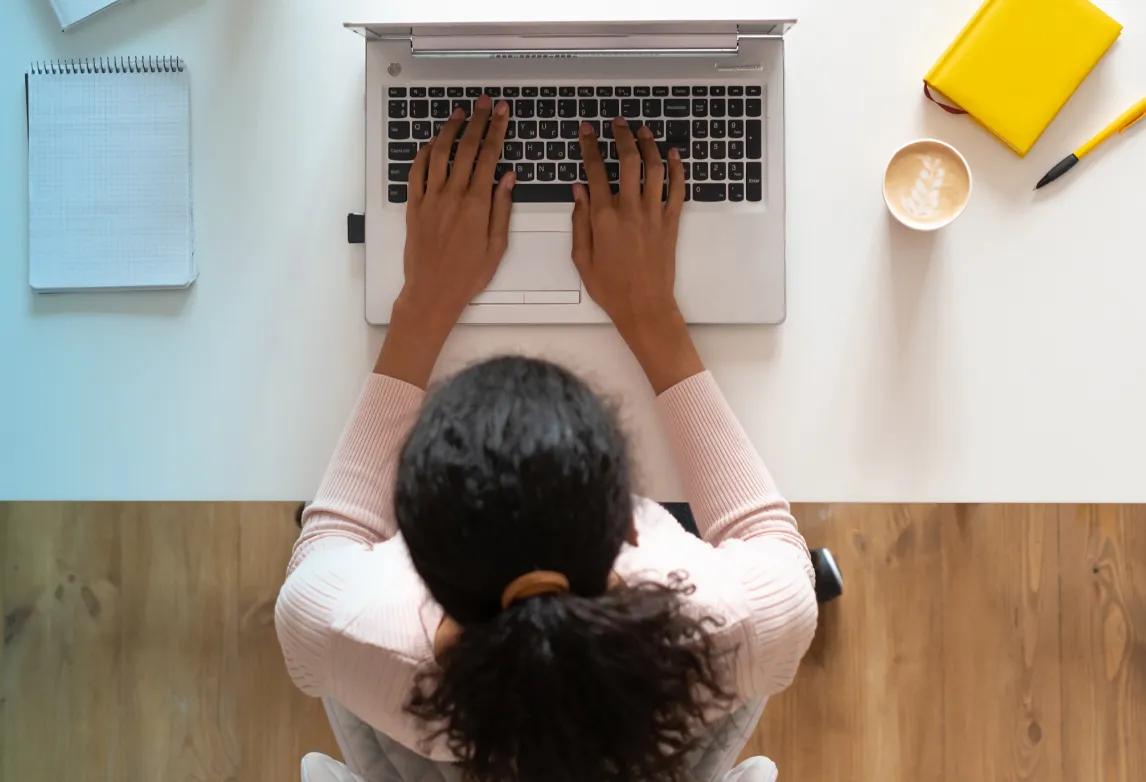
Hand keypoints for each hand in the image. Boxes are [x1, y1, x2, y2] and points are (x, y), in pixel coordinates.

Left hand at [375, 96, 514, 386]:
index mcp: (476, 204)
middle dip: (477, 121)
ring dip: (449, 130)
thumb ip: (503, 207)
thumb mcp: (497, 245)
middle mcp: (452, 195)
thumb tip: (508, 177)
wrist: (433, 291)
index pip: (489, 156)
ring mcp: (430, 199)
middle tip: (484, 103)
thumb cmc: (468, 275)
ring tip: (459, 114)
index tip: (502, 112)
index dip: (496, 130)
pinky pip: (416, 172)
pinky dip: (423, 153)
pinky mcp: (414, 206)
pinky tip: (430, 143)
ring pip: (438, 153)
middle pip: (466, 148)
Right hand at [571, 118, 702, 392]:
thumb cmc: (611, 288)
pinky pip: (677, 189)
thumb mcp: (582, 258)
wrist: (644, 306)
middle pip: (628, 160)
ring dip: (649, 145)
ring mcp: (654, 214)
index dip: (590, 146)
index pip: (595, 170)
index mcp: (603, 217)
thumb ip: (579, 221)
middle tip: (617, 123)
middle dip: (622, 136)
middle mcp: (630, 210)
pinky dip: (677, 169)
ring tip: (643, 130)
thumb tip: (579, 191)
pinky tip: (673, 154)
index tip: (586, 131)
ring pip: (654, 168)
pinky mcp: (671, 223)